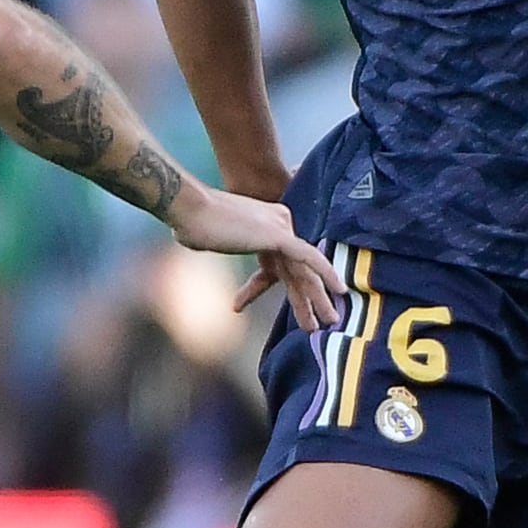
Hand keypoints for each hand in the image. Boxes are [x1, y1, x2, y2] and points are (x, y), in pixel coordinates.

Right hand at [169, 183, 343, 331]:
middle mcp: (277, 223)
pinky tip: (339, 291)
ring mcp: (280, 227)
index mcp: (263, 225)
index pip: (282, 262)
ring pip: (307, 267)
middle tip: (327, 318)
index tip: (298, 306)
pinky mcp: (279, 234)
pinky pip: (309, 258)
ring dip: (320, 296)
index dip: (291, 286)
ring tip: (331, 320)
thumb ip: (208, 240)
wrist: (189, 207)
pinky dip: (326, 274)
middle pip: (299, 266)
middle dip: (312, 296)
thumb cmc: (189, 222)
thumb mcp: (204, 237)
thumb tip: (188, 237)